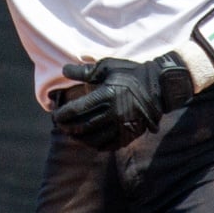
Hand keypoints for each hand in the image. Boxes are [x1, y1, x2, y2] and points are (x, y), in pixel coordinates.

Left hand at [49, 54, 191, 149]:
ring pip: (94, 139)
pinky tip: (89, 140)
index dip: (62, 114)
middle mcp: (114, 113)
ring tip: (72, 133)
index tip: (55, 114)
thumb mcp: (107, 67)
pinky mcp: (130, 134)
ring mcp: (122, 125)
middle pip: (82, 126)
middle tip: (60, 125)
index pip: (76, 110)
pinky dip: (96, 145)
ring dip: (79, 138)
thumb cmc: (130, 72)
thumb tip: (63, 70)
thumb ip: (84, 71)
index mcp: (106, 95)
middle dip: (67, 127)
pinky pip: (108, 145)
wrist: (158, 85)